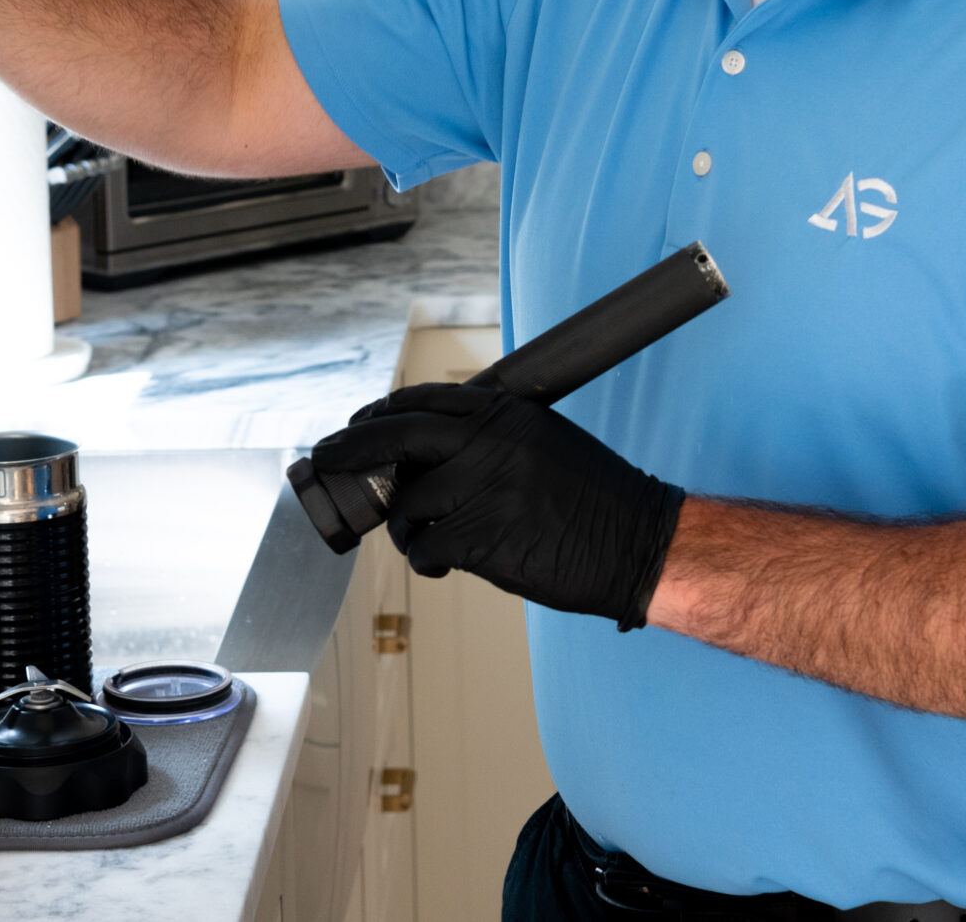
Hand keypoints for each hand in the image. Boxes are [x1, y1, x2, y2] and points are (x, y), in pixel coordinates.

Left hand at [309, 384, 684, 628]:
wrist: (639, 541)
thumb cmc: (595, 498)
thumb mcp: (544, 442)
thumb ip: (488, 438)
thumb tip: (421, 454)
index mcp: (507, 413)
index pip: (424, 401)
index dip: (378, 414)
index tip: (355, 425)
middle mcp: (492, 442)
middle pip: (396, 435)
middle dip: (350, 448)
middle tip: (326, 460)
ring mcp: (486, 488)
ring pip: (407, 506)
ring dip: (407, 529)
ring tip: (430, 540)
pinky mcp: (483, 538)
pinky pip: (426, 549)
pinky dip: (427, 561)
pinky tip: (444, 565)